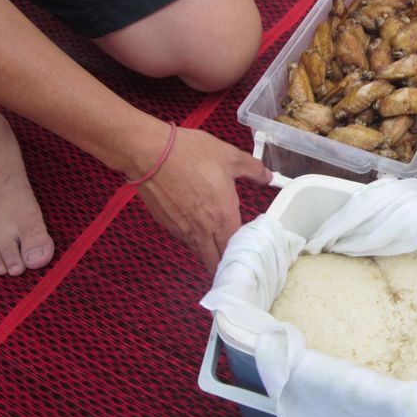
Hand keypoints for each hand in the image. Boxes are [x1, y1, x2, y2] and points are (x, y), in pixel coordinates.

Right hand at [136, 127, 271, 271]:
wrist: (149, 153)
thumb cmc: (189, 154)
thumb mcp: (230, 156)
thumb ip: (253, 169)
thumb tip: (267, 176)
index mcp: (223, 217)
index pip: (237, 249)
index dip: (244, 251)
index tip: (249, 247)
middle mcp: (203, 230)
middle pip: (216, 261)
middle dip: (227, 263)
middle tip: (235, 256)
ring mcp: (182, 230)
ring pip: (200, 253)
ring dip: (210, 253)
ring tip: (218, 244)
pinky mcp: (166, 225)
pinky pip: (185, 240)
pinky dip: (194, 239)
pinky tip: (197, 225)